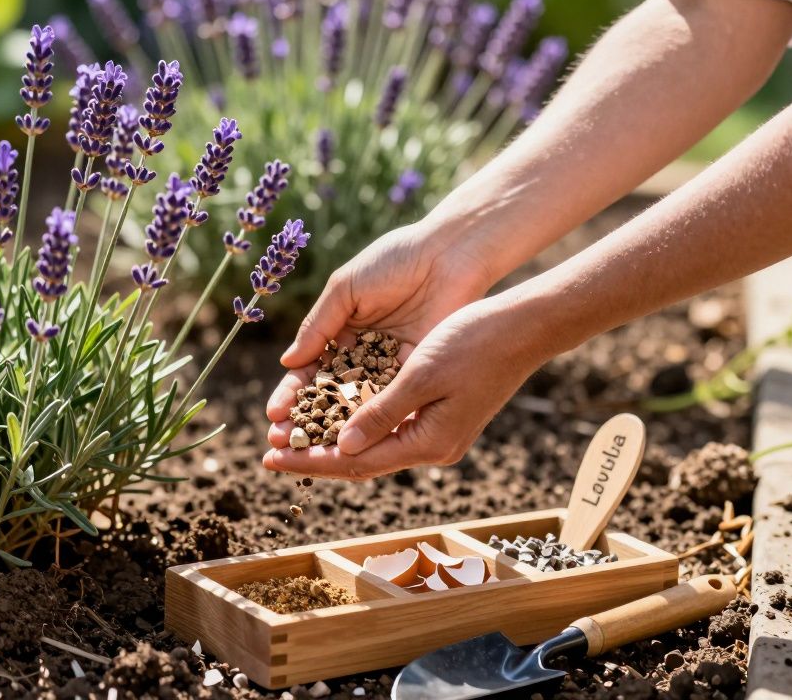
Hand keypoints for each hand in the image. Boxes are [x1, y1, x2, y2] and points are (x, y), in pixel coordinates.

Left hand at [263, 298, 546, 479]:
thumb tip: (344, 447)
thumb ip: (382, 413)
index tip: (270, 457)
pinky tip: (327, 417)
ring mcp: (436, 432)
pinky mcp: (437, 414)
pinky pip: (387, 427)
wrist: (524, 328)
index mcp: (428, 443)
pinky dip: (355, 423)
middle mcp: (431, 447)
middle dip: (312, 455)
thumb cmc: (474, 343)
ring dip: (329, 440)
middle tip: (267, 450)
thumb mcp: (420, 375)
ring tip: (289, 435)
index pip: (356, 462)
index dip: (310, 460)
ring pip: (371, 445)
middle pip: (360, 460)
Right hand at [266, 220, 494, 445]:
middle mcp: (363, 355)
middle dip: (306, 421)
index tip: (275, 416)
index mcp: (340, 333)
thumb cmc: (395, 261)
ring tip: (313, 451)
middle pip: (329, 396)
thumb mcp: (347, 288)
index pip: (309, 372)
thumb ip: (318, 326)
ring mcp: (390, 367)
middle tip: (284, 444)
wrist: (449, 254)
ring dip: (335, 429)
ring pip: (358, 406)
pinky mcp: (418, 373)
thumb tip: (287, 363)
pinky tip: (355, 441)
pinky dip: (374, 422)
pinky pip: (392, 402)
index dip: (291, 395)